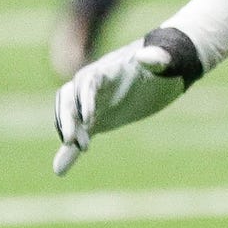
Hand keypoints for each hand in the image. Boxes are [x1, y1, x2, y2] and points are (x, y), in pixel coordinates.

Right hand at [51, 29, 199, 174]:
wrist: (167, 67)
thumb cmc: (167, 60)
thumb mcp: (167, 60)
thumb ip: (159, 57)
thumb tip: (146, 56)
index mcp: (110, 69)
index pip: (88, 81)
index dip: (85, 99)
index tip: (89, 120)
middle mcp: (97, 85)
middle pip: (70, 97)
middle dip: (67, 117)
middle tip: (72, 140)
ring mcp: (96, 102)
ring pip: (71, 116)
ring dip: (69, 131)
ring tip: (78, 148)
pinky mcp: (99, 119)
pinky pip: (81, 133)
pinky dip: (70, 152)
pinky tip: (60, 170)